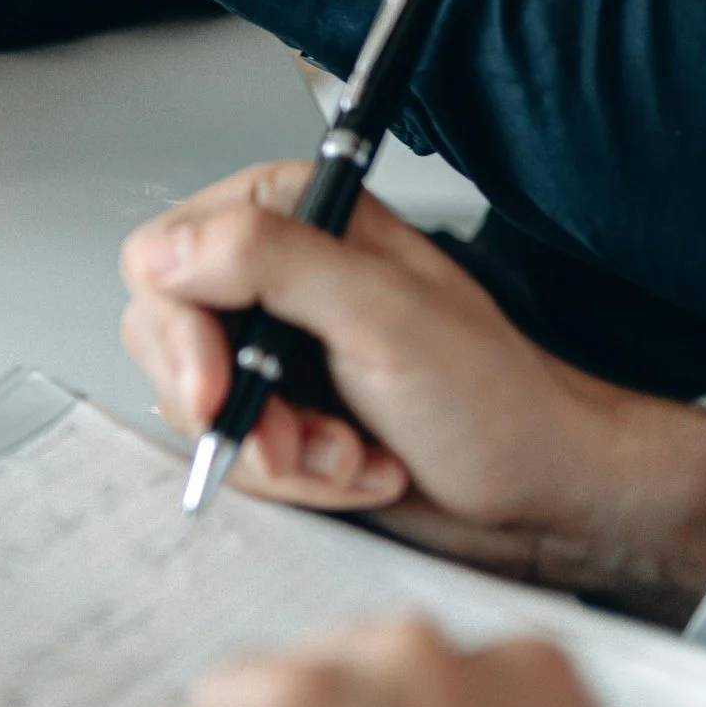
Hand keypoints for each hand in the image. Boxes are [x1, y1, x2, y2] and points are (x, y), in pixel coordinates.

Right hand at [121, 162, 705, 625]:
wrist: (544, 492)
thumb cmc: (495, 401)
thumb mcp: (383, 316)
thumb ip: (271, 262)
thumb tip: (168, 250)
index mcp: (291, 215)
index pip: (161, 258)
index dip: (181, 334)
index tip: (219, 391)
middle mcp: (271, 272)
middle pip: (166, 339)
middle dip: (239, 409)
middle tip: (304, 438)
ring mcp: (272, 344)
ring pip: (196, 405)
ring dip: (277, 451)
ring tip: (353, 454)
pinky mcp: (279, 408)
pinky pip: (232, 449)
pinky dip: (293, 476)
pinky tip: (357, 468)